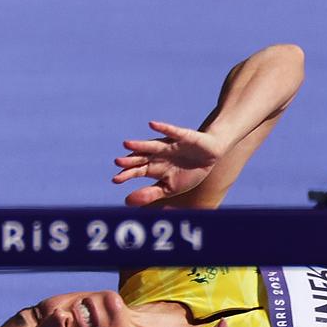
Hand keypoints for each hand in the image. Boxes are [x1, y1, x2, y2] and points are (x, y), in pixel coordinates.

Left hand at [112, 121, 228, 206]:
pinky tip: (152, 125)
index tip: (115, 180)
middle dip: (130, 160)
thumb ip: (150, 194)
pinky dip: (162, 128)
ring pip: (152, 145)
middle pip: (141, 158)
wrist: (211, 156)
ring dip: (140, 145)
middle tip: (117, 162)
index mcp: (155, 168)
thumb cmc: (189, 173)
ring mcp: (170, 145)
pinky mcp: (183, 137)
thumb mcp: (170, 188)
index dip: (126, 174)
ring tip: (127, 144)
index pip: (137, 171)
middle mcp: (159, 155)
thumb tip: (127, 201)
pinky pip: (172, 131)